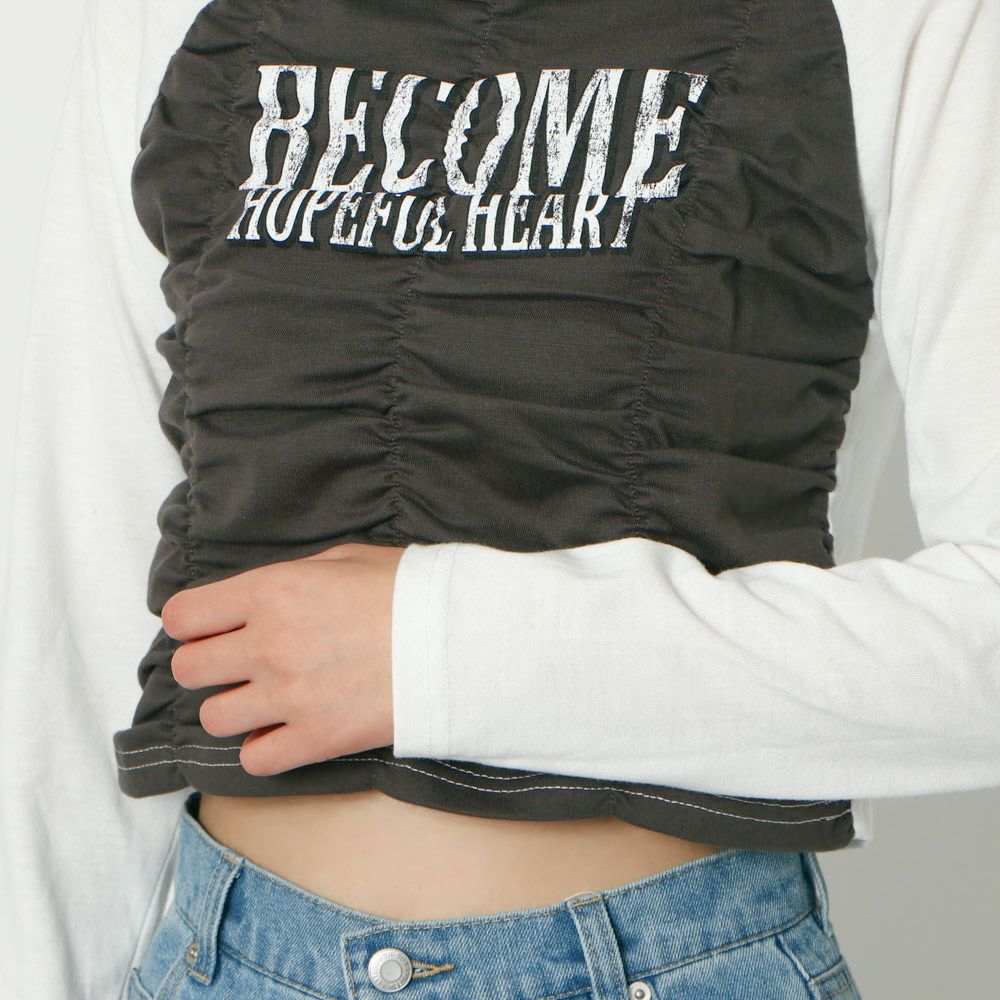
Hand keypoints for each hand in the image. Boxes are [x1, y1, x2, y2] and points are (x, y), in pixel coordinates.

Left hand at [161, 541, 406, 776]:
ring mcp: (288, 696)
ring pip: (214, 717)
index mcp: (272, 591)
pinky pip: (254, 760)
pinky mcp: (315, 739)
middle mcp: (267, 644)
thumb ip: (293, 578)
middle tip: (239, 664)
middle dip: (208, 666)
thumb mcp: (347, 559)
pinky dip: (264, 749)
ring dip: (235, 709)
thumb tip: (264, 598)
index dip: (192, 623)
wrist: (459, 639)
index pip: (183, 616)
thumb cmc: (409, 591)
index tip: (210, 628)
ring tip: (266, 701)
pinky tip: (286, 733)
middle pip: (189, 669)